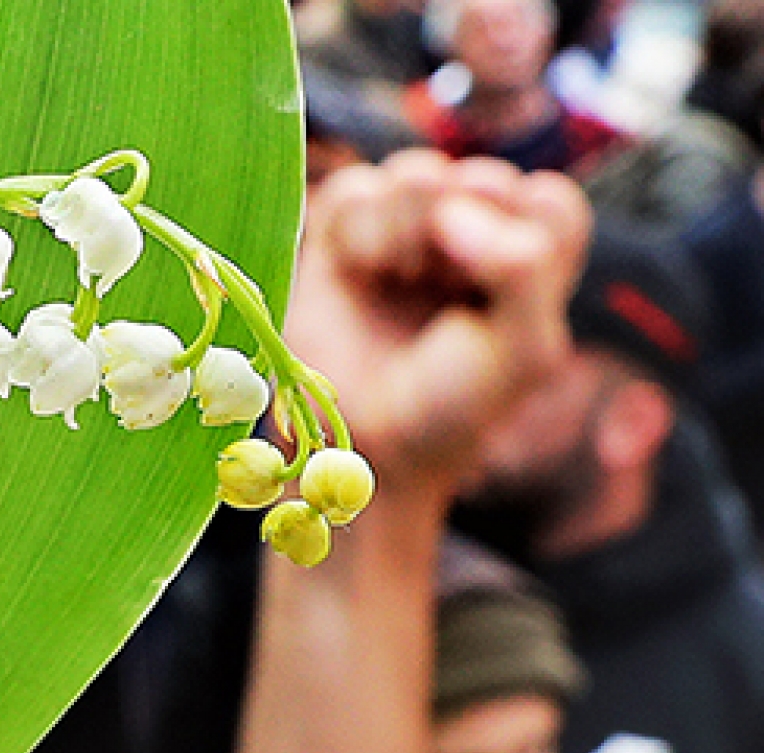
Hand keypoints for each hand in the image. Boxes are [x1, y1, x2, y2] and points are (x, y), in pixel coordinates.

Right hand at [287, 150, 589, 489]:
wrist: (364, 443)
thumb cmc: (452, 407)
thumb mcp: (524, 350)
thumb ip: (523, 267)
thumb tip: (453, 210)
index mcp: (527, 264)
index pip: (546, 201)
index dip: (522, 233)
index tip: (496, 286)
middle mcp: (468, 241)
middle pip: (480, 177)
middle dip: (463, 232)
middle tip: (442, 288)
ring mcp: (403, 235)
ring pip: (415, 173)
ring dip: (406, 224)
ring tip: (397, 275)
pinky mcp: (342, 238)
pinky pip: (354, 188)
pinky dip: (358, 224)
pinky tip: (359, 269)